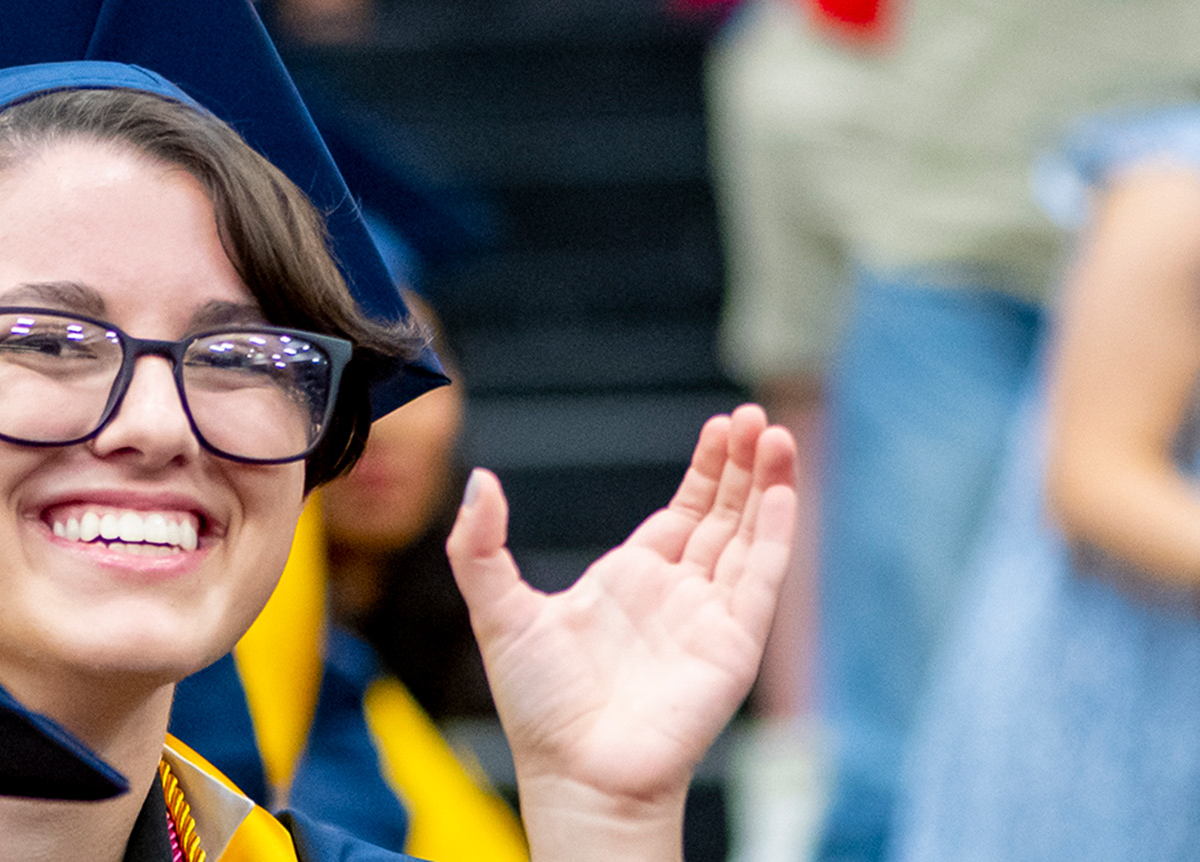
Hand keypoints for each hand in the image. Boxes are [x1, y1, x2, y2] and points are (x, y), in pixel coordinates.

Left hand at [446, 405, 798, 855]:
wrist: (578, 771)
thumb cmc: (540, 707)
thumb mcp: (498, 611)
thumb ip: (481, 546)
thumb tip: (481, 481)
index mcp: (629, 583)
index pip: (682, 514)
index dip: (705, 472)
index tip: (723, 426)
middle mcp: (677, 595)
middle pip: (724, 516)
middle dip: (742, 466)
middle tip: (754, 416)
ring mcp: (710, 617)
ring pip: (750, 538)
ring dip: (767, 488)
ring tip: (777, 434)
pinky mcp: (733, 644)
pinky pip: (761, 579)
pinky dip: (775, 534)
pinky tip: (782, 493)